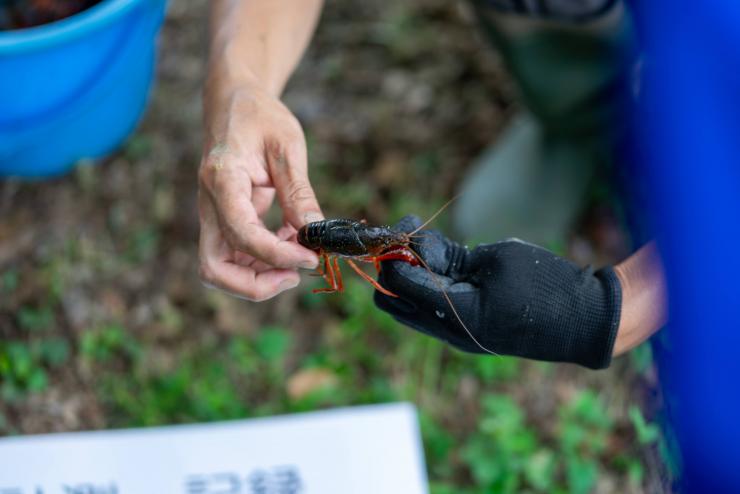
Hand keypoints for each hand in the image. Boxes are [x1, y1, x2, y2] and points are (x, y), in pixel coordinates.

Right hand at [198, 68, 321, 300]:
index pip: (241, 233)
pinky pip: (234, 256)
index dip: (276, 255)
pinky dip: (262, 261)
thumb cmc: (260, 116)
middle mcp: (209, 203)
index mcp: (222, 179)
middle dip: (256, 284)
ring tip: (298, 256)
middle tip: (296, 274)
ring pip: (220, 269)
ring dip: (259, 277)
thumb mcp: (287, 146)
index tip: (311, 257)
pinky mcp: (223, 221)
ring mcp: (212, 215)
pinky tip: (291, 242)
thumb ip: (298, 192)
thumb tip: (315, 234)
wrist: (234, 102)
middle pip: (214, 268)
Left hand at [374, 216, 621, 368]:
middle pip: (393, 301)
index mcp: (456, 314)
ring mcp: (458, 333)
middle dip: (395, 265)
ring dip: (412, 273)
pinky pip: (433, 306)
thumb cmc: (547, 285)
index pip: (399, 285)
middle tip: (413, 235)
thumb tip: (419, 253)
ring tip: (435, 243)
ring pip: (410, 304)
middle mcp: (450, 331)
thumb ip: (451, 256)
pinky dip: (430, 282)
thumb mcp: (496, 258)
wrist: (588, 320)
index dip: (394, 252)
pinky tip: (446, 257)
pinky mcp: (469, 327)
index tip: (406, 223)